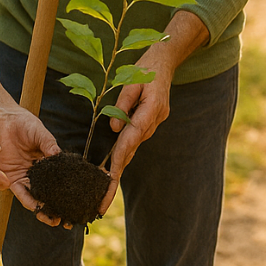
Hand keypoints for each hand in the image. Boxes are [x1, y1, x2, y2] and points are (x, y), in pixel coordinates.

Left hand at [0, 108, 61, 222]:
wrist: (4, 121)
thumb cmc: (24, 124)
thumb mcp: (40, 133)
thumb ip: (49, 144)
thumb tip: (58, 155)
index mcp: (48, 161)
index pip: (60, 178)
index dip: (68, 189)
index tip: (77, 201)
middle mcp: (38, 172)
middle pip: (48, 192)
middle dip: (54, 206)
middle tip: (64, 218)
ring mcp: (25, 176)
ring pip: (34, 195)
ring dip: (41, 207)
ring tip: (50, 218)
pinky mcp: (11, 177)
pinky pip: (19, 191)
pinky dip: (27, 198)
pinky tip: (35, 206)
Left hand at [98, 66, 172, 214]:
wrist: (165, 61)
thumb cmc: (146, 68)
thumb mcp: (131, 82)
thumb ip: (122, 105)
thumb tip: (114, 130)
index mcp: (150, 112)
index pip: (129, 143)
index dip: (117, 164)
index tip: (107, 183)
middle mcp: (153, 122)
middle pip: (130, 154)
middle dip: (114, 180)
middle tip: (101, 204)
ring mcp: (153, 123)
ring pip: (132, 148)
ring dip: (117, 169)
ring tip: (103, 194)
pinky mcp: (150, 122)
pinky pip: (134, 140)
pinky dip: (123, 154)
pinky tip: (112, 170)